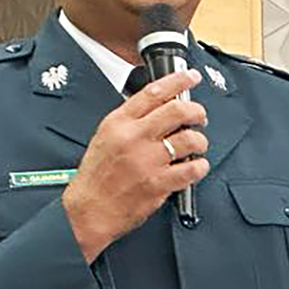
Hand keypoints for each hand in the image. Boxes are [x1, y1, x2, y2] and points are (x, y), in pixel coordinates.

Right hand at [62, 68, 210, 262]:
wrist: (89, 210)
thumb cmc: (96, 177)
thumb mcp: (105, 137)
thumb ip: (130, 121)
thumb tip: (160, 107)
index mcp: (119, 123)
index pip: (154, 91)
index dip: (178, 81)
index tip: (191, 77)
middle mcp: (134, 138)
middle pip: (177, 111)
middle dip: (197, 111)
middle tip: (200, 117)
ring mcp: (147, 161)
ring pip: (189, 139)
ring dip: (200, 141)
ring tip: (196, 146)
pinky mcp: (158, 183)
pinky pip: (192, 169)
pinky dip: (200, 167)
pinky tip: (196, 167)